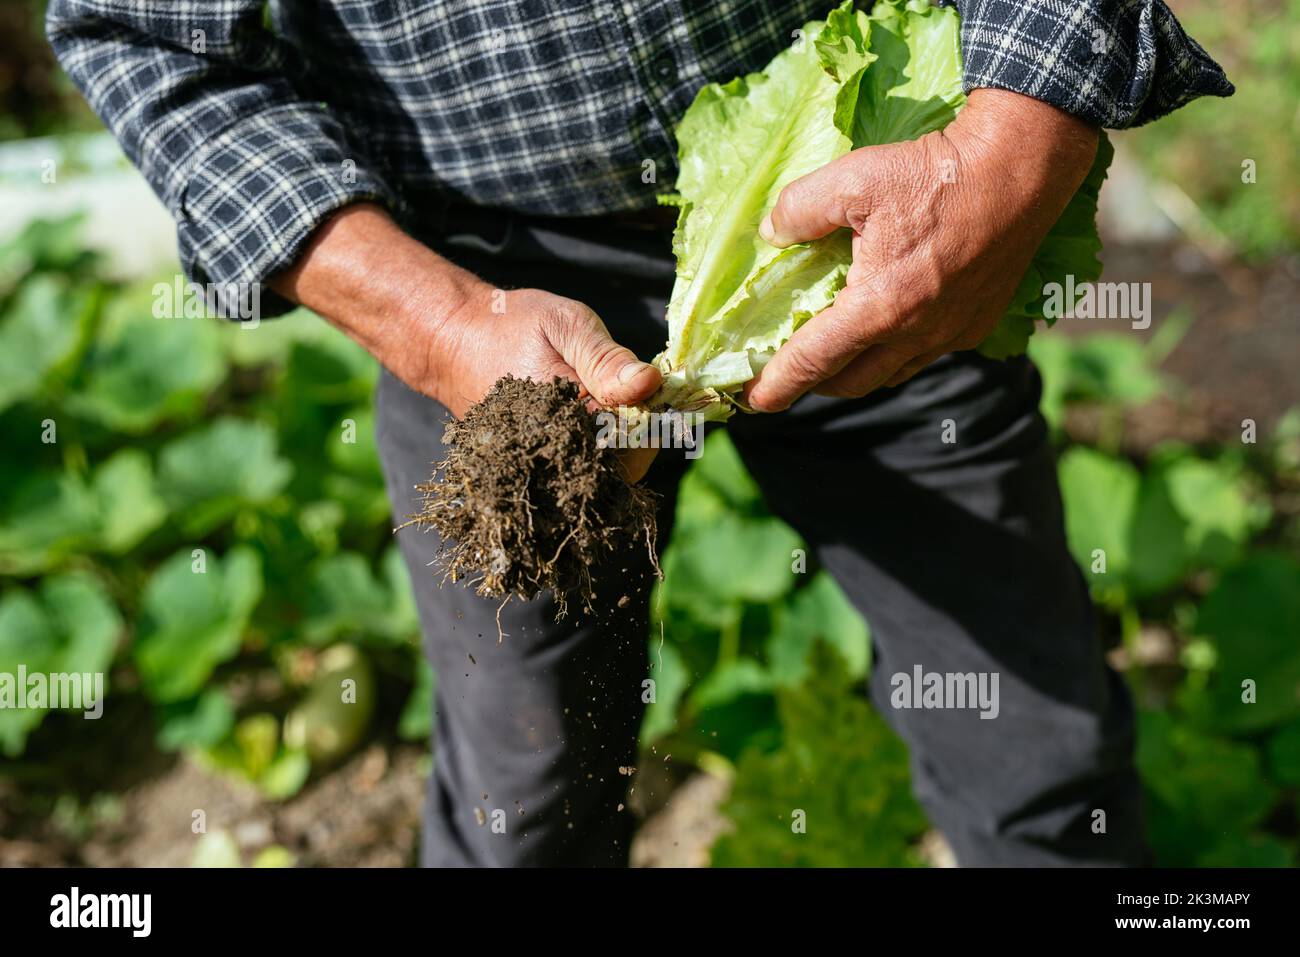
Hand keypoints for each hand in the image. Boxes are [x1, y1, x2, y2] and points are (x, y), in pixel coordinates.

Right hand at [429, 286, 662, 479]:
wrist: (451, 341)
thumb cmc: (511, 325)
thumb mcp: (565, 324)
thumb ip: (606, 357)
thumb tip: (650, 384)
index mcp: (564, 422)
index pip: (634, 443)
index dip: (655, 419)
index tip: (653, 389)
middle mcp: (552, 455)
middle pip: (622, 468)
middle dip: (639, 436)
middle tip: (633, 396)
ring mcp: (541, 467)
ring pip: (604, 475)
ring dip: (621, 446)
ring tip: (611, 406)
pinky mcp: (534, 469)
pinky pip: (580, 474)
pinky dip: (598, 452)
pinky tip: (594, 421)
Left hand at [744, 89, 1099, 411]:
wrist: (1021, 169)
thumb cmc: (935, 173)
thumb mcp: (852, 178)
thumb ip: (800, 209)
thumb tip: (773, 233)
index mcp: (878, 308)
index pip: (813, 361)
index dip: (778, 385)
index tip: (753, 401)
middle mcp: (915, 335)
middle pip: (849, 383)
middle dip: (812, 386)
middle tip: (786, 376)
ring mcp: (950, 334)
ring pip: (889, 374)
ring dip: (855, 373)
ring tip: (832, 359)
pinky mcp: (976, 325)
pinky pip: (925, 355)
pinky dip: (896, 354)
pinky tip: (888, 330)